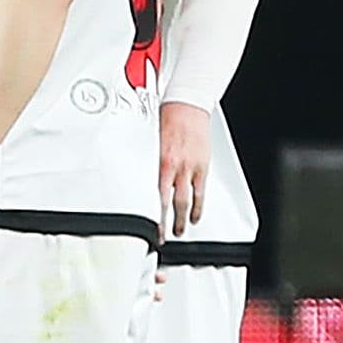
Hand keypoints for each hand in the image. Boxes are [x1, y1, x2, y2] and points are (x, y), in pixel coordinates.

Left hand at [158, 101, 211, 237]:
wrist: (186, 107)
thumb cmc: (167, 121)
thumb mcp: (151, 144)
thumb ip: (149, 164)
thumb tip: (139, 181)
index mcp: (160, 163)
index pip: (154, 196)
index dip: (152, 214)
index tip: (147, 226)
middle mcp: (175, 168)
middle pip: (171, 203)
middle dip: (166, 222)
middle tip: (162, 235)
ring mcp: (191, 168)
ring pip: (187, 201)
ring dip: (183, 218)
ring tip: (179, 230)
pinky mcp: (203, 166)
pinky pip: (201, 191)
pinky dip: (199, 206)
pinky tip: (195, 216)